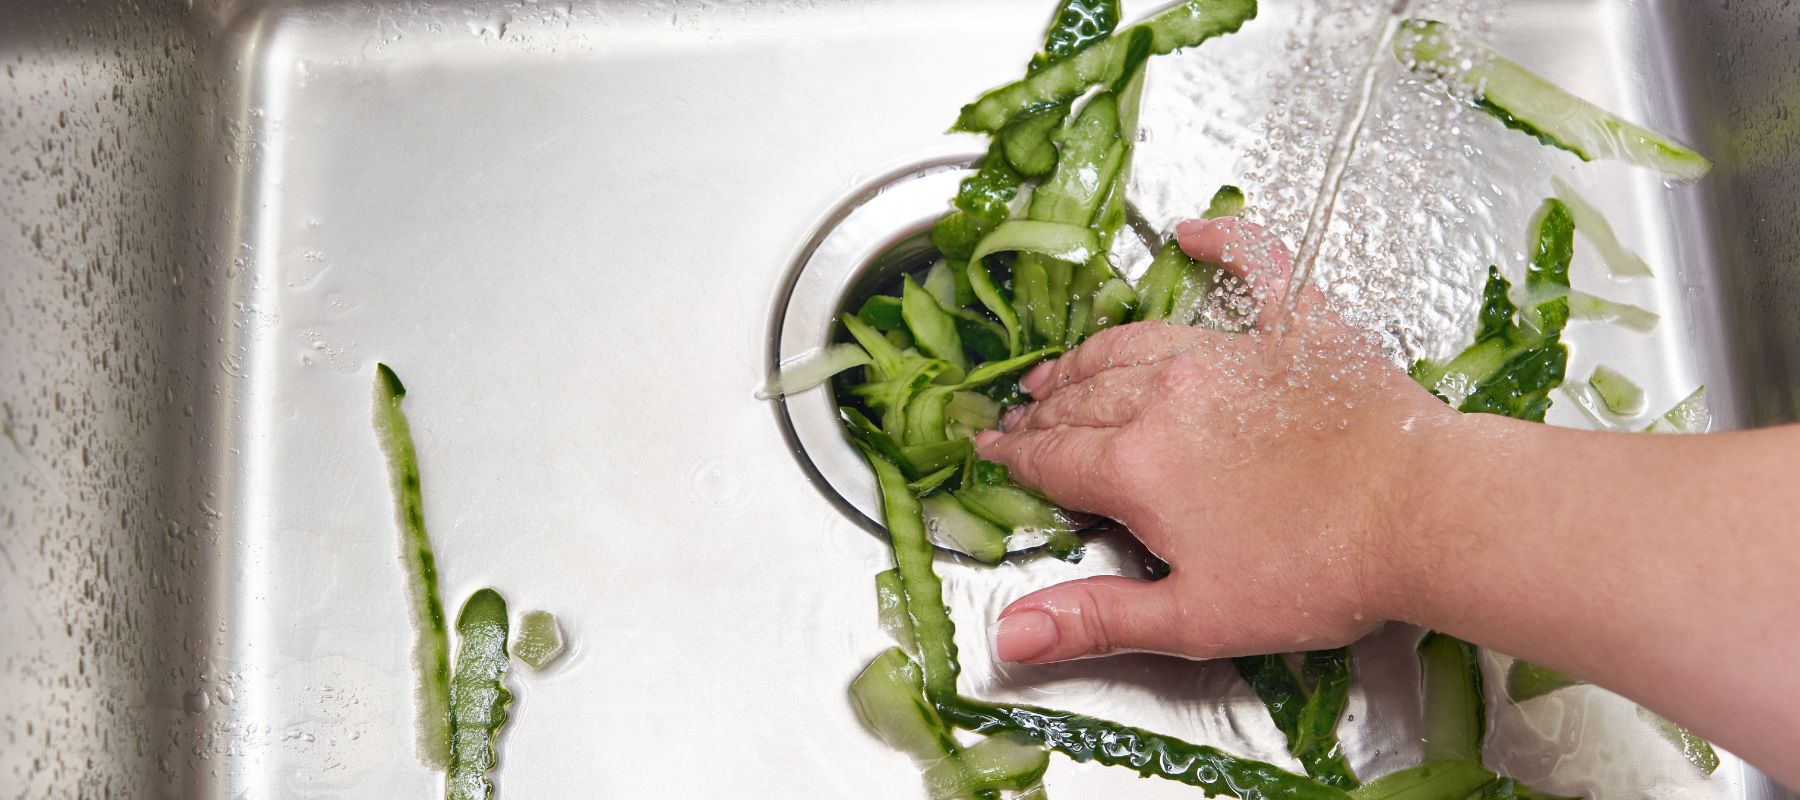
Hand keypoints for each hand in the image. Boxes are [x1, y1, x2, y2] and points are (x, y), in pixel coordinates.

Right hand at [974, 218, 1459, 663]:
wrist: (1423, 514)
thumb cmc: (1316, 573)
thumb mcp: (1194, 619)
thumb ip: (1095, 620)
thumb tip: (1006, 635)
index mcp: (1137, 466)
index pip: (1052, 457)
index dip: (1013, 457)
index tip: (987, 449)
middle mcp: (1168, 395)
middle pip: (1084, 397)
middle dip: (1043, 407)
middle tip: (1019, 412)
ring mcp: (1230, 354)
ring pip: (1136, 343)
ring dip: (1091, 354)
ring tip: (1064, 364)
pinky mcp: (1297, 330)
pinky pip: (1253, 267)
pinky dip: (1223, 242)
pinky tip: (1195, 231)